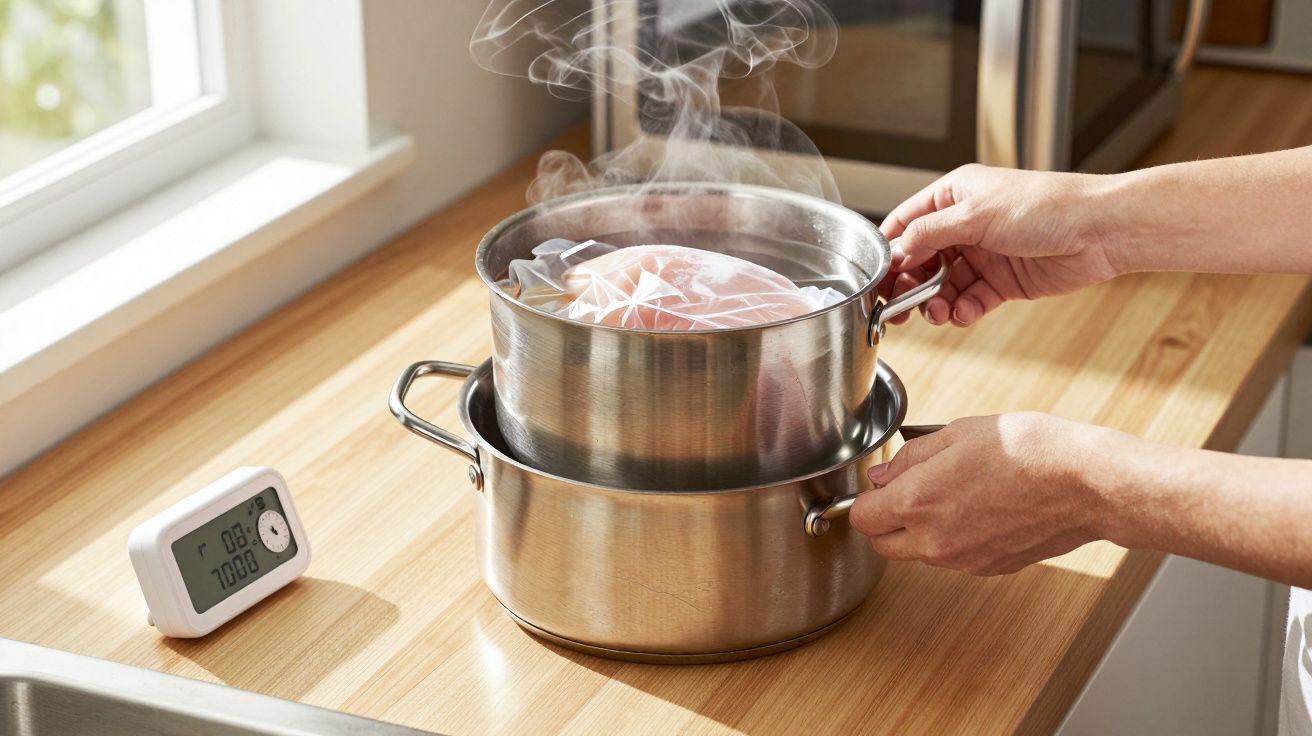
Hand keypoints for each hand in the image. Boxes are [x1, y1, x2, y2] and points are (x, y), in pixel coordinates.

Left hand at [849, 413, 1126, 575]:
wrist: (1086, 483)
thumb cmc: (1030, 450)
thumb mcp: (959, 434)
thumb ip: (911, 458)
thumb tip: (883, 476)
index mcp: (918, 502)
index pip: (862, 518)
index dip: (866, 499)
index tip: (880, 486)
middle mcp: (935, 540)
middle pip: (882, 546)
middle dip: (885, 522)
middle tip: (907, 493)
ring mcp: (963, 560)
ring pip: (918, 555)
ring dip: (919, 532)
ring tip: (952, 496)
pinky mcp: (990, 568)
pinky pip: (953, 559)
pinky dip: (953, 541)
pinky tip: (977, 510)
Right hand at [879, 164, 1120, 326]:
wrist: (1100, 231)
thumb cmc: (1047, 206)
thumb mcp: (977, 214)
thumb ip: (930, 233)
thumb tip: (896, 250)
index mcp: (955, 196)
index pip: (906, 223)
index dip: (890, 251)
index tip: (877, 278)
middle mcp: (966, 224)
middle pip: (920, 260)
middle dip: (908, 284)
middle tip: (899, 307)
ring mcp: (984, 254)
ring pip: (943, 285)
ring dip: (935, 302)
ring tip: (937, 312)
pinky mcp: (1002, 281)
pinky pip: (970, 300)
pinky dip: (962, 310)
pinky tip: (963, 313)